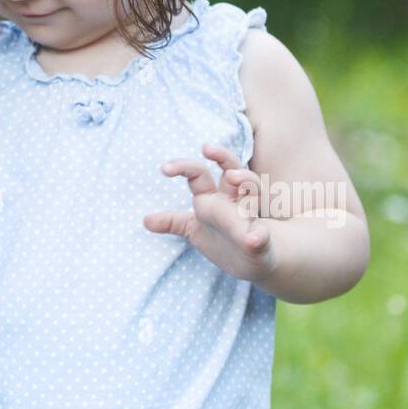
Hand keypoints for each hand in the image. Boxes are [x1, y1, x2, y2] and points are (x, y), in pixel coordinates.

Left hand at [144, 143, 277, 282]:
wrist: (255, 260)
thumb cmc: (223, 239)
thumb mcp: (194, 229)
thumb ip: (173, 222)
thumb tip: (145, 220)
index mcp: (213, 198)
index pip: (198, 175)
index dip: (183, 167)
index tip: (164, 168)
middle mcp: (233, 201)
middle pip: (232, 168)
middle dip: (222, 156)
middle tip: (207, 148)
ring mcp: (250, 217)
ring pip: (253, 191)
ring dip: (246, 181)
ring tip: (234, 177)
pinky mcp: (260, 240)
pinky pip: (262, 234)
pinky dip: (259, 235)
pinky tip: (253, 238)